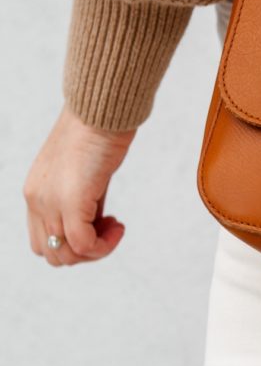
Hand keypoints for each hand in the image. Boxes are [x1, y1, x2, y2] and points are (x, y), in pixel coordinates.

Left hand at [23, 102, 137, 265]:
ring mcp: (50, 202)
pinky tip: (119, 225)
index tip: (99, 223)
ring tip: (115, 227)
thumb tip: (96, 220)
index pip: (42, 241)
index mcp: (35, 192)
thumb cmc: (96, 133)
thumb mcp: (82, 173)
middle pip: (52, 254)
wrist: (101, 110)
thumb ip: (82, 198)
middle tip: (108, 229)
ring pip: (66, 255)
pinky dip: (105, 245)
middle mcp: (36, 200)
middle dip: (84, 253)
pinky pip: (83, 245)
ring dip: (96, 250)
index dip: (73, 243)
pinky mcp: (71, 202)